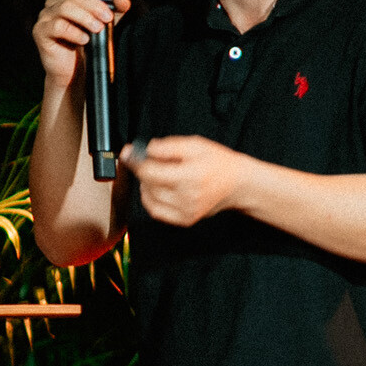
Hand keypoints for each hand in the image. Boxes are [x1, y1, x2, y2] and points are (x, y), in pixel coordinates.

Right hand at [31, 0, 128, 86]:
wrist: (73, 71)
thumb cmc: (87, 43)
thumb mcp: (105, 23)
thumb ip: (115, 10)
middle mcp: (53, 4)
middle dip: (93, 4)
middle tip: (107, 17)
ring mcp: (45, 17)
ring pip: (65, 8)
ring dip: (85, 17)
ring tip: (97, 29)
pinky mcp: (40, 32)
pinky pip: (58, 26)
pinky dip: (75, 32)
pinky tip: (84, 39)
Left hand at [123, 135, 249, 226]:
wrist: (237, 184)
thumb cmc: (217, 163)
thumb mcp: (195, 145)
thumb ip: (168, 146)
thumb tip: (145, 149)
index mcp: (190, 176)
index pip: (149, 171)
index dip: (135, 161)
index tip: (128, 153)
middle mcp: (187, 197)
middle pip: (147, 185)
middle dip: (143, 171)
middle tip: (150, 161)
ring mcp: (185, 212)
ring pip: (149, 199)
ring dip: (146, 185)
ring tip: (159, 174)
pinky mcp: (184, 220)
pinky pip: (156, 212)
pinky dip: (151, 200)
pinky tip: (158, 189)